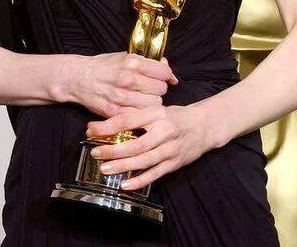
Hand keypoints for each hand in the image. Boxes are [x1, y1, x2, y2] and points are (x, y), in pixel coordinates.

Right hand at [65, 52, 178, 118]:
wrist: (78, 78)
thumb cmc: (103, 66)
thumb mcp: (124, 56)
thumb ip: (146, 61)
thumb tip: (167, 68)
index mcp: (132, 62)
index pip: (164, 72)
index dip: (166, 75)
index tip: (163, 77)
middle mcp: (128, 79)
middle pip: (160, 89)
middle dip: (159, 88)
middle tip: (151, 88)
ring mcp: (121, 97)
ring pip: (153, 104)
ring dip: (151, 102)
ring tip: (143, 98)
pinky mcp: (115, 112)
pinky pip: (140, 116)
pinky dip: (141, 113)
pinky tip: (136, 108)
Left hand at [84, 102, 210, 191]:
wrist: (205, 125)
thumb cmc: (176, 116)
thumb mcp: (157, 110)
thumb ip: (137, 117)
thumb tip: (107, 125)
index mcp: (157, 113)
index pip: (128, 119)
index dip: (107, 126)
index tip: (91, 130)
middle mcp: (164, 130)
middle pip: (135, 143)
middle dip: (113, 150)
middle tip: (96, 152)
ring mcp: (171, 148)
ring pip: (144, 160)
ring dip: (123, 166)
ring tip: (105, 169)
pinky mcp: (175, 163)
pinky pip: (155, 174)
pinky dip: (140, 181)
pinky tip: (125, 185)